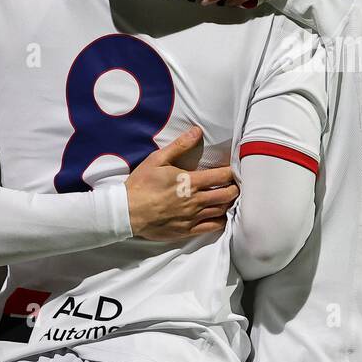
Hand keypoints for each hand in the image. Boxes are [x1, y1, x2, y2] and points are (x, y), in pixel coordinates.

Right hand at [125, 126, 239, 240]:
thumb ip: (179, 146)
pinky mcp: (187, 230)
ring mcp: (193, 217)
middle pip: (227, 195)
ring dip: (228, 203)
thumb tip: (197, 131)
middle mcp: (195, 200)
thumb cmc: (141, 184)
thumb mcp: (157, 159)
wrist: (126, 212)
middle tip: (233, 184)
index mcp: (190, 181)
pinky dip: (220, 220)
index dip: (232, 172)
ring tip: (227, 198)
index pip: (222, 176)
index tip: (233, 169)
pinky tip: (219, 215)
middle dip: (234, 188)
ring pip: (222, 210)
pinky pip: (212, 227)